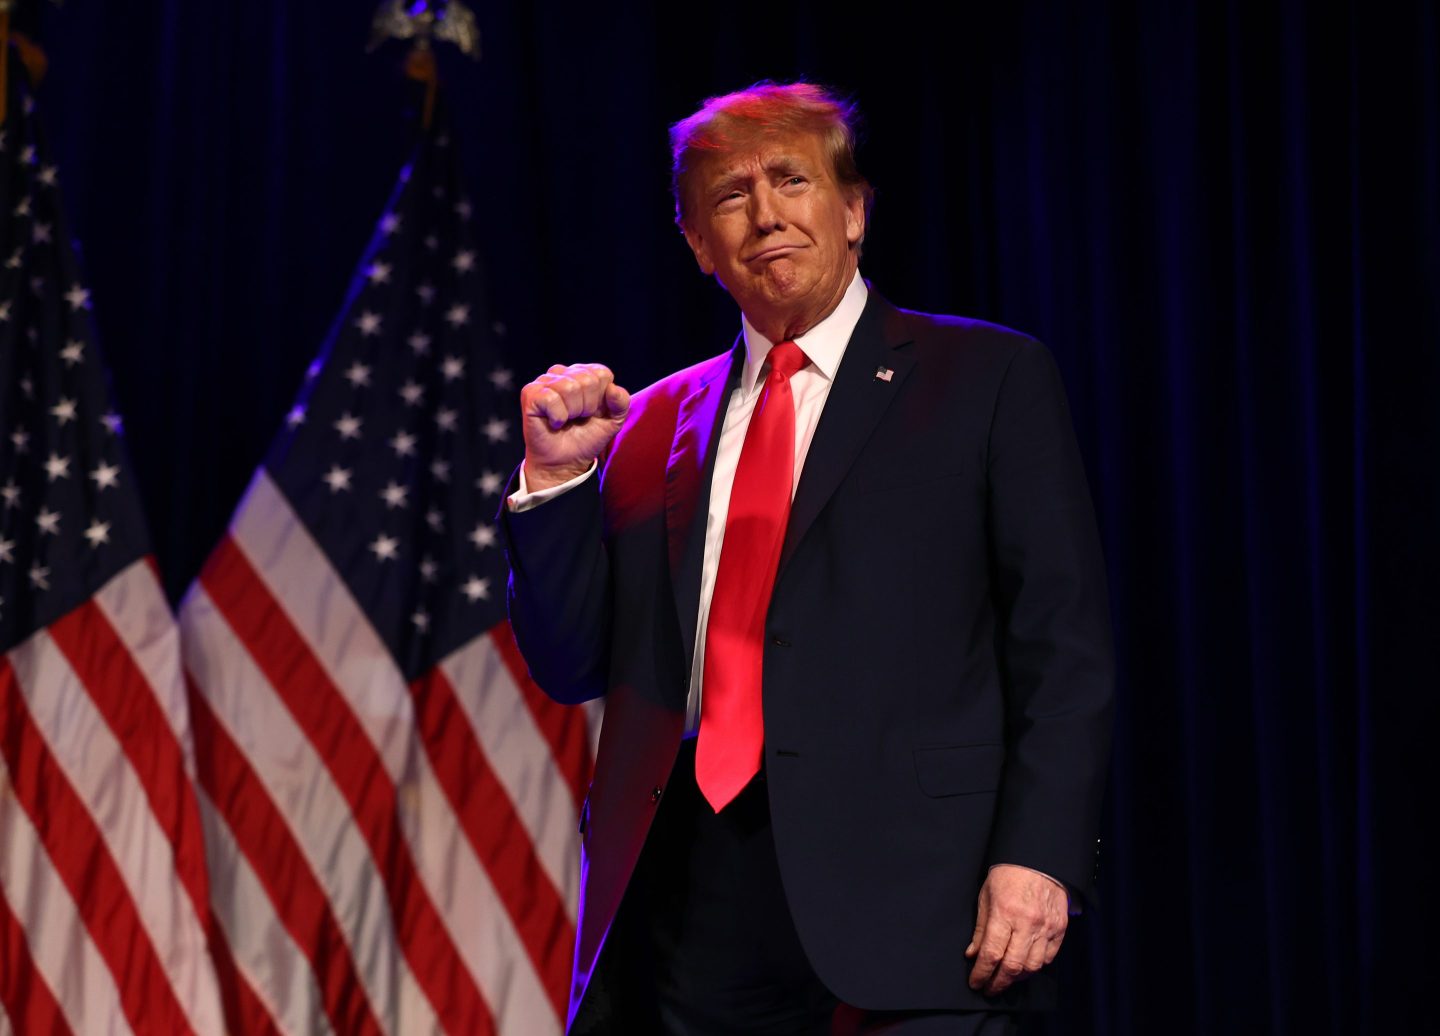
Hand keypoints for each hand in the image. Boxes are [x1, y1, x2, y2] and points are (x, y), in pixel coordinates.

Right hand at [520, 363, 630, 489]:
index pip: (601, 373)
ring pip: (569, 387)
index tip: (593, 413)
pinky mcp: (530, 394)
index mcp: (583, 374)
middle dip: (587, 406)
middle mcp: (563, 373)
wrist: (565, 463)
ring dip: (572, 412)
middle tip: (578, 419)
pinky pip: (551, 398)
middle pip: (587, 380)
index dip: (602, 399)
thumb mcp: (612, 422)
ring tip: (566, 420)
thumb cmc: (586, 438)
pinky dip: (557, 417)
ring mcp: (544, 381)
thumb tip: (612, 388)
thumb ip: (621, 403)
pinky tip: (554, 423)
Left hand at [965, 864, 1067, 995]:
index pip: (991, 954)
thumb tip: (972, 954)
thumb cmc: (1007, 875)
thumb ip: (981, 928)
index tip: (975, 983)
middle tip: (989, 989)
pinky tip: (1025, 966)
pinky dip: (1036, 967)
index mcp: (1005, 913)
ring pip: (1032, 967)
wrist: (1038, 859)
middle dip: (998, 983)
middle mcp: (1027, 923)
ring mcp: (1046, 927)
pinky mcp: (1060, 928)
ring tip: (1006, 978)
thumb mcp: (986, 896)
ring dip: (1017, 978)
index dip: (982, 973)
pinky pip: (1049, 958)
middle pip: (1012, 966)